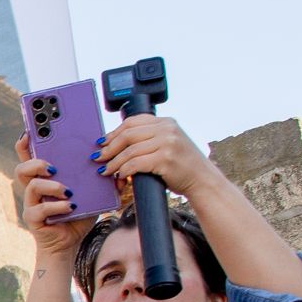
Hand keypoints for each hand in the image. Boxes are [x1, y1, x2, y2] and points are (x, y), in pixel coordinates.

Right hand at [14, 134, 101, 255]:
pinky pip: (40, 209)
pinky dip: (57, 206)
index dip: (26, 143)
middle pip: (21, 168)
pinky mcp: (34, 219)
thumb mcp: (92, 196)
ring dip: (49, 185)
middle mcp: (34, 188)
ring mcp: (32, 204)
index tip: (30, 132)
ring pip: (30, 185)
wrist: (69, 243)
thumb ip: (104, 184)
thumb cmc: (77, 216)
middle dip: (35, 162)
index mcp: (45, 178)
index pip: (30, 156)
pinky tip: (70, 207)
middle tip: (52, 166)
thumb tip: (122, 175)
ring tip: (67, 190)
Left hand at [99, 113, 215, 201]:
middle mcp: (167, 129)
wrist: (203, 180)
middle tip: (98, 158)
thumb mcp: (168, 144)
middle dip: (109, 148)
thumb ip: (149, 139)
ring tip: (105, 171)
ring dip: (114, 162)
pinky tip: (119, 177)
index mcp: (166, 122)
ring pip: (130, 150)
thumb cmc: (182, 165)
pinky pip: (136, 163)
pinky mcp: (166, 158)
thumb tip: (115, 145)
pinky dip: (124, 171)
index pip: (132, 122)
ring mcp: (168, 143)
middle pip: (127, 135)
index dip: (113, 133)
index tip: (102, 143)